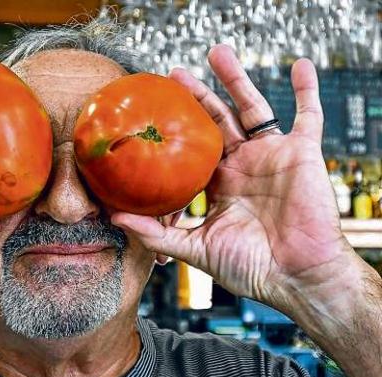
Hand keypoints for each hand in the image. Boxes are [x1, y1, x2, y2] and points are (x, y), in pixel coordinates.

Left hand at [112, 45, 358, 311]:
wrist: (298, 278)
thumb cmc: (251, 268)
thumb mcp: (196, 250)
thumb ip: (157, 235)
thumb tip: (113, 217)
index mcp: (220, 184)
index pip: (193, 149)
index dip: (175, 130)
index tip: (152, 112)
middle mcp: (244, 165)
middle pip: (218, 120)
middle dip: (198, 95)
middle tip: (173, 74)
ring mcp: (272, 156)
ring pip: (253, 108)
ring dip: (236, 79)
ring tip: (217, 52)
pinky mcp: (302, 154)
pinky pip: (309, 115)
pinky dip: (307, 90)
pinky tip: (301, 65)